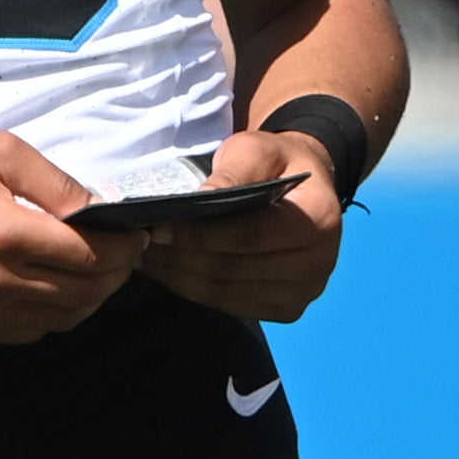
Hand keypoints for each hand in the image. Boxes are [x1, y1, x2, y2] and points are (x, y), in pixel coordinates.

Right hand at [0, 131, 142, 343]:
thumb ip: (52, 180)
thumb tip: (97, 207)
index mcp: (6, 233)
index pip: (90, 254)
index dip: (124, 246)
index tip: (135, 234)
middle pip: (85, 292)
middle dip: (116, 273)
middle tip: (125, 253)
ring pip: (64, 318)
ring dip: (91, 297)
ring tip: (95, 271)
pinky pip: (33, 332)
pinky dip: (56, 313)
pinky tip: (53, 287)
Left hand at [139, 128, 343, 321]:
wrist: (301, 187)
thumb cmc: (273, 162)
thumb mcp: (254, 150)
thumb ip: (231, 173)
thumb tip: (200, 200)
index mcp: (317, 220)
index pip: (250, 236)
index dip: (201, 235)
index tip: (159, 228)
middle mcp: (319, 264)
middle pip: (236, 269)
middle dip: (182, 258)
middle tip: (139, 245)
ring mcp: (304, 292)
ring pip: (230, 293)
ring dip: (182, 278)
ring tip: (144, 258)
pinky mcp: (287, 308)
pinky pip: (234, 305)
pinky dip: (197, 291)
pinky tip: (169, 273)